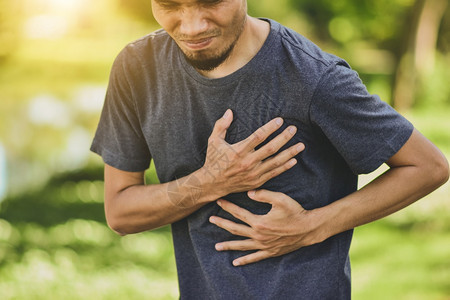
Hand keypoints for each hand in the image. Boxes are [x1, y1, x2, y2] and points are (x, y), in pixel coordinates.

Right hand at [201, 109, 304, 197]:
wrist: (212, 184)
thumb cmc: (214, 160)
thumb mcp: (213, 141)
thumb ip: (221, 125)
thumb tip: (229, 111)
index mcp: (238, 151)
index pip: (258, 137)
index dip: (270, 128)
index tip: (280, 121)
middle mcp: (247, 163)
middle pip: (270, 148)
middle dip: (284, 138)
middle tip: (294, 129)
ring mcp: (253, 173)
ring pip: (275, 162)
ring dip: (290, 153)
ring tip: (301, 145)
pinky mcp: (256, 182)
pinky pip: (274, 173)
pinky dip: (284, 167)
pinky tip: (294, 160)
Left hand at [209, 190, 324, 265]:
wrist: (309, 228)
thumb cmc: (295, 212)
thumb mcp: (280, 199)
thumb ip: (263, 194)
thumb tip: (248, 193)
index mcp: (259, 222)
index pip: (239, 213)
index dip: (228, 207)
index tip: (219, 201)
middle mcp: (259, 235)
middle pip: (236, 229)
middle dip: (222, 224)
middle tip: (211, 220)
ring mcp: (264, 245)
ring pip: (242, 246)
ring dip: (229, 245)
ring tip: (217, 247)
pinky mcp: (270, 252)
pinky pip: (255, 257)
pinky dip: (245, 260)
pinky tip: (236, 263)